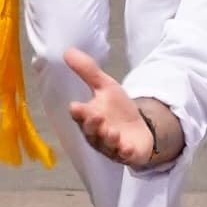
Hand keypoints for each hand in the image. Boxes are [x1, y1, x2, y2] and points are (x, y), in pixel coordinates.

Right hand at [60, 48, 181, 167]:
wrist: (140, 129)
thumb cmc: (117, 109)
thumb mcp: (106, 86)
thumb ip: (88, 71)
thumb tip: (67, 51)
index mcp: (88, 117)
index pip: (80, 115)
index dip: (78, 112)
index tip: (75, 106)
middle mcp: (96, 134)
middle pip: (91, 131)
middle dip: (93, 124)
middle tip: (96, 115)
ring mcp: (110, 146)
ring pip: (106, 144)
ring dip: (108, 138)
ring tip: (112, 132)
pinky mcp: (126, 154)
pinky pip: (124, 155)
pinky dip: (124, 152)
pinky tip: (127, 147)